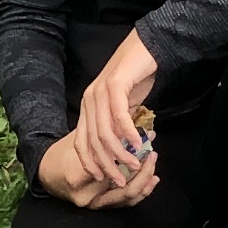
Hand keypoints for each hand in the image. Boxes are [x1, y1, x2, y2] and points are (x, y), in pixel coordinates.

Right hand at [38, 129, 155, 210]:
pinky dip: (140, 191)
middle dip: (143, 172)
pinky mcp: (99, 206)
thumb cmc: (63, 151)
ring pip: (127, 198)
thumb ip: (108, 136)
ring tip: (153, 166)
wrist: (47, 171)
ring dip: (145, 182)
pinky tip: (151, 180)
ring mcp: (93, 204)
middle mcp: (86, 196)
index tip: (145, 142)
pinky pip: (124, 202)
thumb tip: (138, 130)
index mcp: (78, 178)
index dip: (133, 155)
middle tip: (152, 155)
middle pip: (125, 189)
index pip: (114, 170)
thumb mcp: (83, 138)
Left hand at [72, 31, 162, 195]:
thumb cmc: (137, 77)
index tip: (102, 180)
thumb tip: (122, 151)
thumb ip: (119, 126)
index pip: (81, 142)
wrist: (146, 46)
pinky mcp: (114, 84)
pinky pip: (118, 115)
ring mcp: (99, 92)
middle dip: (106, 165)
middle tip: (120, 180)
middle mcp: (89, 101)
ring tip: (134, 165)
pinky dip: (128, 133)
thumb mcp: (125, 106)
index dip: (89, 163)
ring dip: (119, 153)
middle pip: (92, 142)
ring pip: (104, 132)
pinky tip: (138, 144)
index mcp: (88, 107)